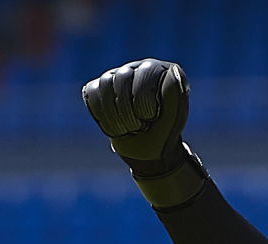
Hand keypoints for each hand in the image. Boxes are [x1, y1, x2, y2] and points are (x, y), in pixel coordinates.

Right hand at [82, 58, 207, 209]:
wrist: (150, 149)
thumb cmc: (165, 130)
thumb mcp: (176, 115)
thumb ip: (175, 92)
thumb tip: (172, 70)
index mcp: (159, 70)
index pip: (146, 72)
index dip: (145, 101)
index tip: (152, 118)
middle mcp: (137, 68)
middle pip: (122, 77)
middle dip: (129, 110)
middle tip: (139, 128)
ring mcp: (116, 77)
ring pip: (105, 85)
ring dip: (115, 115)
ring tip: (129, 129)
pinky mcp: (100, 88)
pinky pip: (91, 93)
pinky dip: (101, 114)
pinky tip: (115, 126)